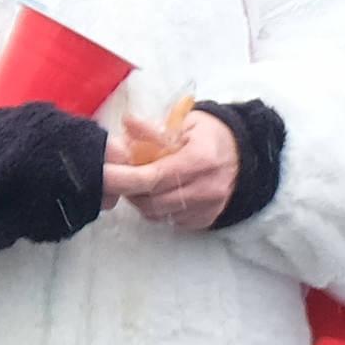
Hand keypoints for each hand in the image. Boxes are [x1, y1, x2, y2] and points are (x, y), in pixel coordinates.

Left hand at [100, 107, 237, 231]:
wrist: (243, 155)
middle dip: (129, 189)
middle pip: (151, 200)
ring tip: (143, 182)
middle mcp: (207, 188)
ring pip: (157, 214)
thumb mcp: (182, 124)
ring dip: (142, 200)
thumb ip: (153, 129)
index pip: (153, 177)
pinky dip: (158, 209)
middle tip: (123, 174)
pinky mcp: (206, 220)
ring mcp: (208, 208)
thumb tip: (127, 122)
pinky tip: (161, 192)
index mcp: (200, 159)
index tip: (101, 175)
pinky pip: (170, 221)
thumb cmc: (207, 136)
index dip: (122, 178)